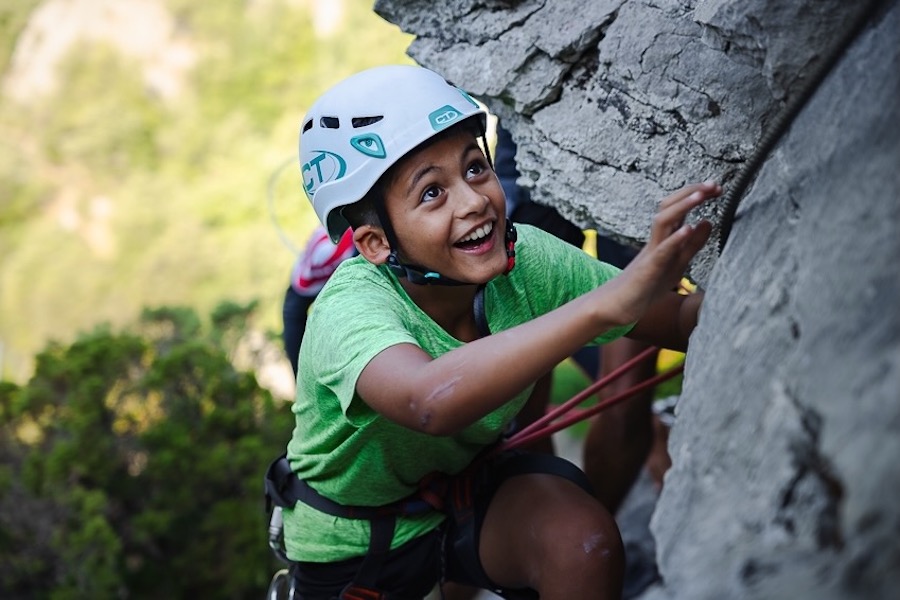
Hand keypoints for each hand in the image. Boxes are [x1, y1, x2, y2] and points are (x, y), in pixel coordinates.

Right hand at [612, 182, 719, 321]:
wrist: (619, 306)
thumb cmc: (647, 285)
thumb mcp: (677, 263)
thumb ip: (692, 244)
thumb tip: (708, 221)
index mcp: (664, 238)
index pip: (679, 208)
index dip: (697, 195)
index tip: (717, 188)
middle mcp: (656, 240)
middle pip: (669, 206)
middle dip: (691, 192)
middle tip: (713, 184)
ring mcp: (651, 253)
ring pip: (662, 222)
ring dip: (682, 206)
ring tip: (701, 195)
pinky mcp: (648, 270)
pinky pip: (661, 251)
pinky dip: (675, 238)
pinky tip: (689, 228)